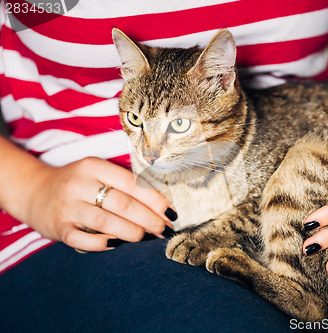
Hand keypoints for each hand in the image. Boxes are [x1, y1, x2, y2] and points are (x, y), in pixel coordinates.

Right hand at [12, 157, 174, 251]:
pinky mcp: (58, 228)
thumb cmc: (78, 183)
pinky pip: (86, 241)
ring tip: (147, 237)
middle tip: (164, 229)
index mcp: (93, 166)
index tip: (171, 212)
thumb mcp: (97, 172)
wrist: (33, 190)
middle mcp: (79, 185)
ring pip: (107, 224)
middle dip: (149, 220)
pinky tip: (119, 243)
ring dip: (133, 233)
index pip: (132, 183)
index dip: (155, 200)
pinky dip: (106, 243)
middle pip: (123, 205)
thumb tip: (161, 206)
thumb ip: (124, 184)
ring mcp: (67, 208)